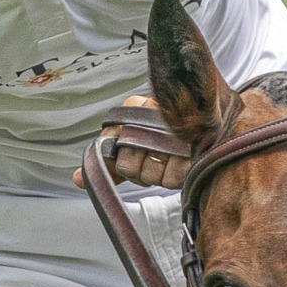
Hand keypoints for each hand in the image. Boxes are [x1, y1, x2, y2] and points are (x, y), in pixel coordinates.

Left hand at [71, 95, 190, 189]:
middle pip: (129, 166)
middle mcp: (152, 113)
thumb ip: (108, 162)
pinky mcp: (193, 147)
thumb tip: (77, 179)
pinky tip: (180, 162)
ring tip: (168, 159)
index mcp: (134, 107)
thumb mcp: (133, 144)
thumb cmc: (164, 135)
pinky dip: (173, 176)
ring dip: (157, 174)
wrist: (208, 123)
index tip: (133, 154)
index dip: (122, 159)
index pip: (112, 148)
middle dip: (140, 169)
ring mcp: (174, 131)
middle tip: (153, 158)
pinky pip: (170, 179)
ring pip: (148, 176)